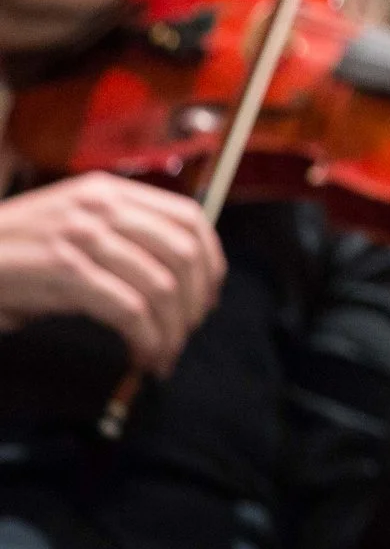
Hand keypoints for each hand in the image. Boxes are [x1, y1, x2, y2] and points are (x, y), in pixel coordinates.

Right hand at [0, 173, 226, 376]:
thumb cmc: (16, 253)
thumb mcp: (73, 226)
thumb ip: (122, 236)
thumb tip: (180, 278)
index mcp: (110, 191)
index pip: (189, 218)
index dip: (210, 262)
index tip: (208, 297)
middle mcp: (102, 207)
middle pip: (184, 254)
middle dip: (195, 303)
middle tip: (187, 334)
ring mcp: (83, 237)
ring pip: (162, 286)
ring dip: (172, 330)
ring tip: (164, 355)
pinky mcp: (64, 272)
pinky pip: (130, 310)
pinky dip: (147, 339)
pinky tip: (143, 357)